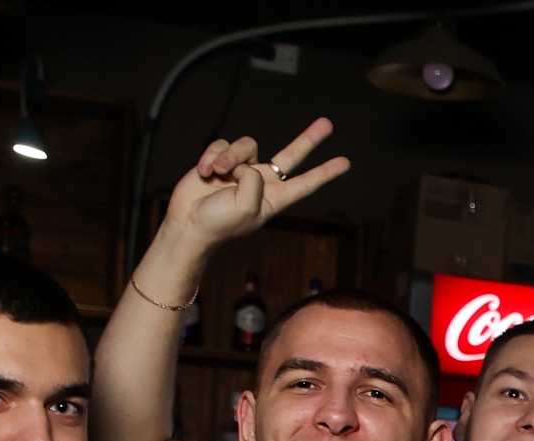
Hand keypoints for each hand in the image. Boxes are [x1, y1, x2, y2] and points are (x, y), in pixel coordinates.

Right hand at [161, 119, 350, 252]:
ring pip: (246, 146)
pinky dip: (212, 156)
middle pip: (290, 155)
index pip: (306, 182)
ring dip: (229, 157)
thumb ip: (255, 181)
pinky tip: (204, 173)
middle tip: (327, 125)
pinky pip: (223, 145)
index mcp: (274, 198)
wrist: (188, 223)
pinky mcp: (221, 160)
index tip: (345, 163)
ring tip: (216, 173)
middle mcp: (261, 181)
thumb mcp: (247, 207)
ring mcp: (241, 170)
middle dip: (309, 139)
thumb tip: (248, 164)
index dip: (325, 172)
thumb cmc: (219, 223)